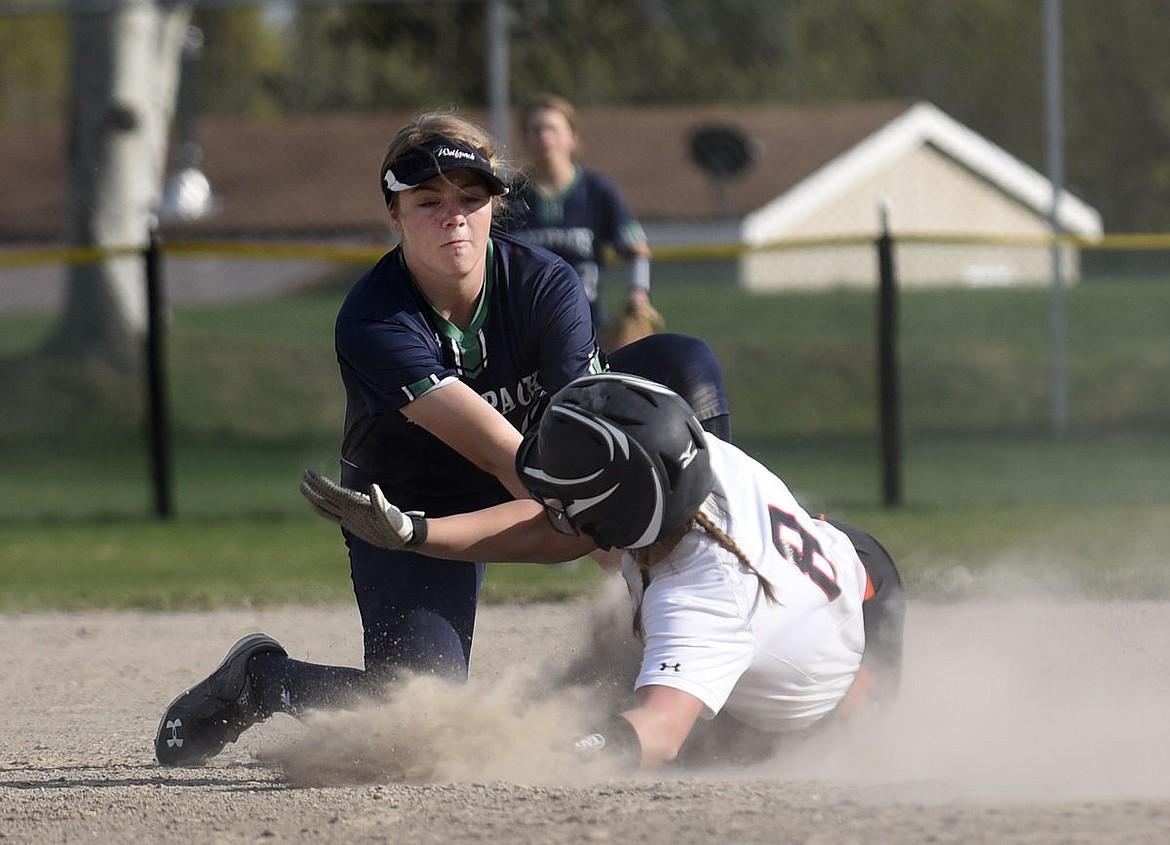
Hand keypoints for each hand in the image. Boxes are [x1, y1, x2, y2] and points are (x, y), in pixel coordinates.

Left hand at [299, 469, 426, 549]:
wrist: (399, 541)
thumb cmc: (397, 524)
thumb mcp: (391, 513)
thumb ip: (381, 501)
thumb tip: (373, 487)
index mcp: (356, 509)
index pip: (333, 493)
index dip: (321, 483)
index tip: (310, 474)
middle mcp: (349, 515)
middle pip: (325, 501)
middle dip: (312, 488)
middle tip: (303, 475)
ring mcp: (348, 520)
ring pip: (325, 508)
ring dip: (313, 497)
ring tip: (304, 488)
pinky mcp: (351, 524)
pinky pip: (330, 515)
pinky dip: (321, 508)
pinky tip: (317, 504)